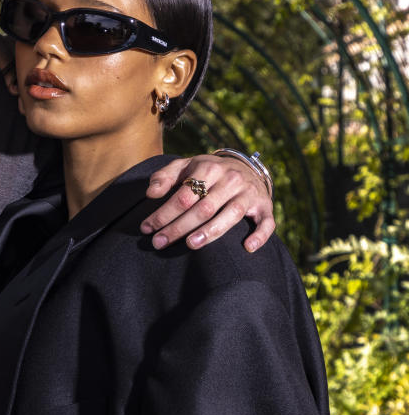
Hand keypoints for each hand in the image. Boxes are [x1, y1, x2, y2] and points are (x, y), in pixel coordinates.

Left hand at [141, 154, 274, 252]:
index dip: (163, 213)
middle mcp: (231, 180)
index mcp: (209, 169)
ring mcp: (249, 193)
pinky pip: (266, 222)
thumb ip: (165, 177)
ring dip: (211, 231)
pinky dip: (260, 235)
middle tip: (159, 243)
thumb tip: (150, 194)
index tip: (147, 228)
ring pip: (230, 215)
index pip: (184, 196)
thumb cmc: (207, 173)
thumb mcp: (185, 167)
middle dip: (179, 227)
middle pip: (203, 208)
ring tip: (191, 244)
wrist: (245, 167)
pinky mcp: (264, 206)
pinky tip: (247, 248)